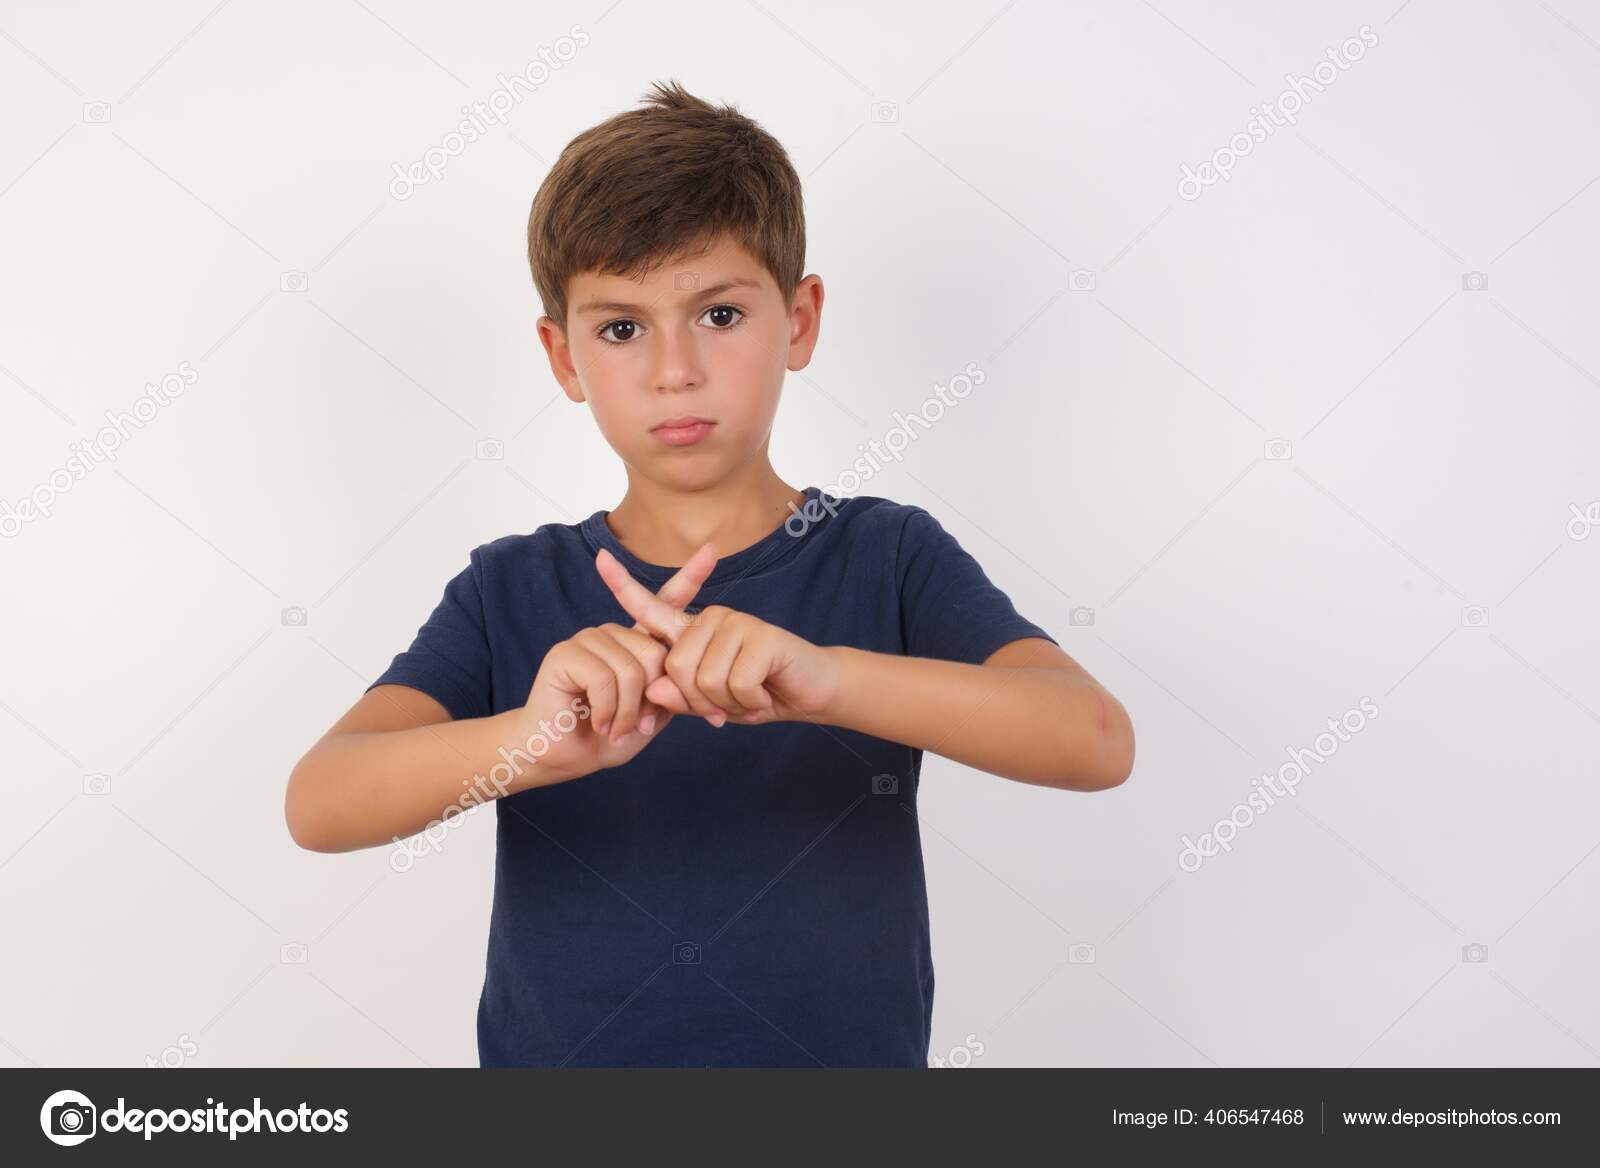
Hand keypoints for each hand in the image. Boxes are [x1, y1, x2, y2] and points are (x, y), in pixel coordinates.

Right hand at [518, 546, 716, 782]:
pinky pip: (605, 679)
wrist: (565, 756)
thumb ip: (673, 694)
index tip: (711, 551)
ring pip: (633, 670)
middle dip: (651, 701)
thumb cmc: (610, 734)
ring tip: (613, 727)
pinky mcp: (566, 652)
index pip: (666, 604)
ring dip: (628, 713)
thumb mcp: (653, 714)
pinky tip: (597, 722)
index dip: (689, 578)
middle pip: (657, 654)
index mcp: (636, 641)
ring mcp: (588, 638)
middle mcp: (614, 632)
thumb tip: (705, 695)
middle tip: (634, 724)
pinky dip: (608, 711)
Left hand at [593, 549, 840, 726]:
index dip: (622, 585)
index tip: (600, 559)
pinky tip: (766, 692)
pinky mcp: (763, 634)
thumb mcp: (711, 704)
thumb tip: (654, 688)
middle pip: (676, 670)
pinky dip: (750, 702)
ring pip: (705, 680)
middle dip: (701, 703)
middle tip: (729, 705)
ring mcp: (737, 621)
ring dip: (729, 704)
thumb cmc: (758, 694)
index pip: (652, 607)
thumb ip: (680, 698)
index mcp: (693, 632)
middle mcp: (711, 618)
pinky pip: (736, 683)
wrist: (811, 693)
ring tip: (751, 696)